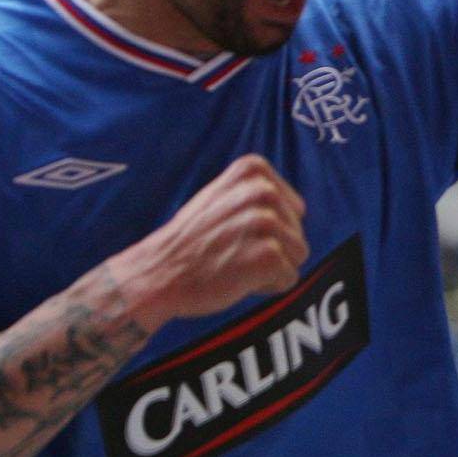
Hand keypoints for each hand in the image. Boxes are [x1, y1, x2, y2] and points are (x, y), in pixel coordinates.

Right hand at [120, 154, 308, 324]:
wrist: (159, 273)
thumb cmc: (190, 242)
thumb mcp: (219, 196)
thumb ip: (256, 194)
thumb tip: (299, 207)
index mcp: (252, 170)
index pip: (294, 208)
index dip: (269, 229)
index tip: (235, 232)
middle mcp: (262, 190)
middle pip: (298, 231)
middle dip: (273, 249)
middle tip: (232, 251)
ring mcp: (266, 222)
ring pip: (298, 255)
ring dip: (270, 268)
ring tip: (235, 263)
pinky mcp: (269, 255)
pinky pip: (290, 278)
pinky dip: (267, 286)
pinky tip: (237, 279)